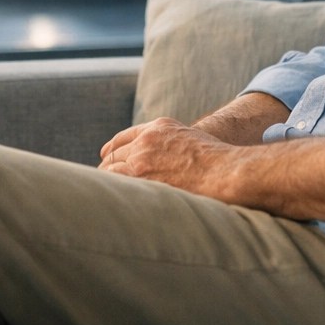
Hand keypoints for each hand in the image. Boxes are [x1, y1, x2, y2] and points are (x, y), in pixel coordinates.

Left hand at [98, 118, 241, 200]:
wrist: (222, 171)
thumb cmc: (215, 161)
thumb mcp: (190, 138)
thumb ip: (171, 144)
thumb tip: (164, 161)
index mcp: (159, 127)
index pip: (125, 136)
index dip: (113, 147)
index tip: (104, 155)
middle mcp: (146, 140)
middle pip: (115, 154)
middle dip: (108, 166)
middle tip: (101, 179)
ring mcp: (141, 159)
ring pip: (111, 169)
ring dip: (107, 179)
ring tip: (103, 192)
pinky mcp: (141, 178)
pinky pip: (117, 182)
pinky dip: (111, 189)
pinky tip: (110, 197)